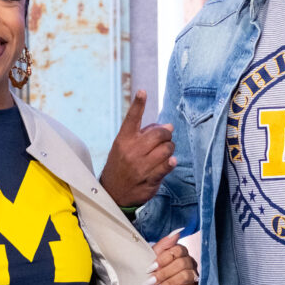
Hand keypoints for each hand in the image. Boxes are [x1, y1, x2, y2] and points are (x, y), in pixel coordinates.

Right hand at [100, 90, 176, 206]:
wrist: (113, 193)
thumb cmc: (121, 165)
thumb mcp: (123, 147)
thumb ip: (142, 135)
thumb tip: (167, 126)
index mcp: (123, 139)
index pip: (132, 118)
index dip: (138, 104)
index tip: (143, 91)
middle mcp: (131, 151)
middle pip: (159, 134)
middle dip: (167, 134)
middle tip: (167, 137)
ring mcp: (140, 166)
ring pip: (166, 150)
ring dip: (170, 149)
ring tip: (166, 152)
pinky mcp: (149, 179)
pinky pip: (167, 166)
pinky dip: (171, 162)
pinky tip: (170, 161)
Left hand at [142, 230, 197, 284]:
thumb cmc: (151, 277)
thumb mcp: (152, 259)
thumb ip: (164, 245)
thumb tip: (177, 232)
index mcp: (181, 253)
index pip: (178, 250)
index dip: (163, 259)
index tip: (148, 269)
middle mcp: (190, 264)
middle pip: (182, 263)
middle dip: (162, 274)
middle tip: (148, 283)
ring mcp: (194, 278)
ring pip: (185, 276)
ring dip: (166, 284)